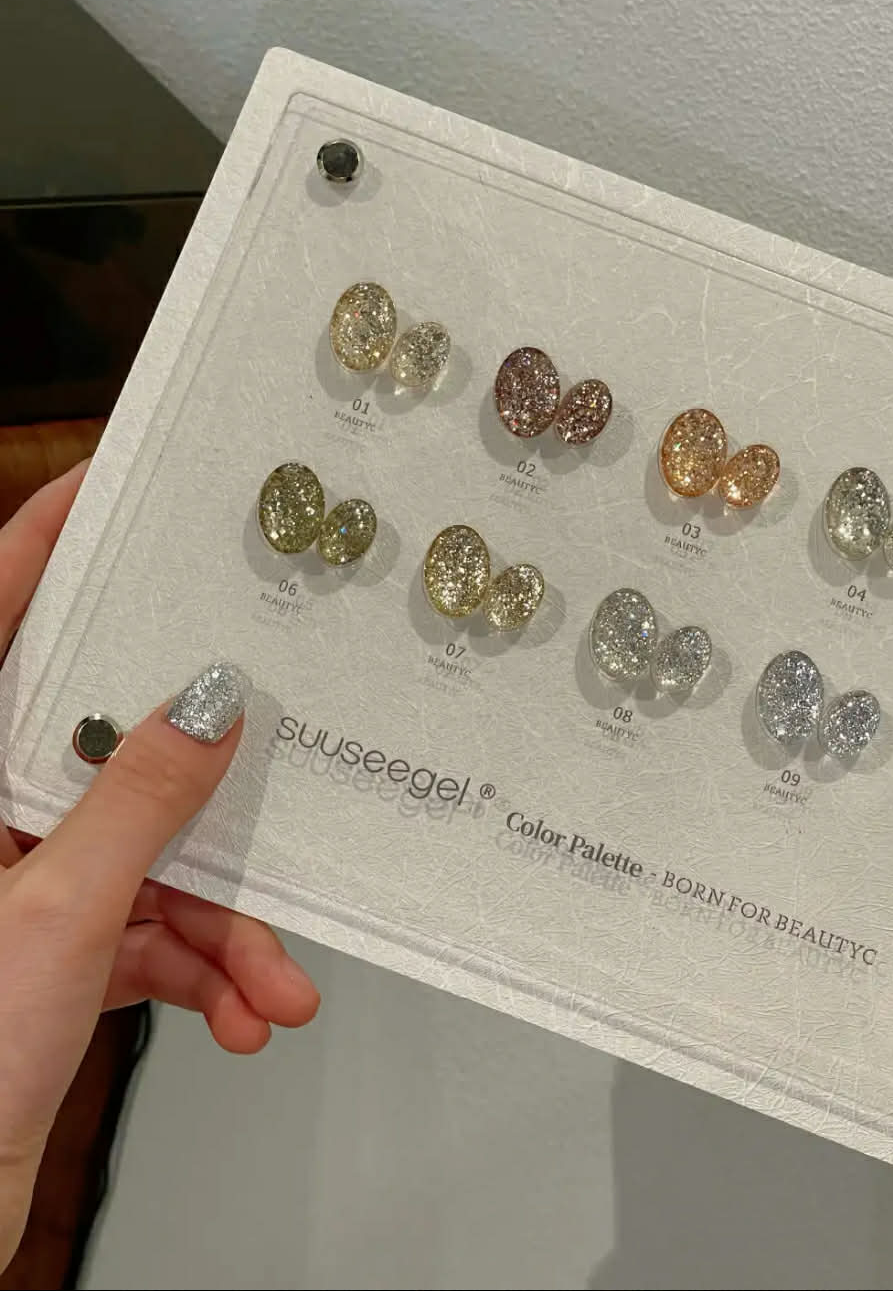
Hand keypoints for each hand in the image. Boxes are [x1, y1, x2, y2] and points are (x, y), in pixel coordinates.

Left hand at [0, 464, 318, 1269]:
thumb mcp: (60, 919)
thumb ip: (140, 804)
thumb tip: (204, 710)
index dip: (47, 542)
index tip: (114, 489)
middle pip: (97, 744)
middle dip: (198, 787)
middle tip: (255, 733)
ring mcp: (15, 882)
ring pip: (141, 851)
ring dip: (220, 915)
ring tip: (268, 967)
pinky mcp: (50, 946)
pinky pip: (145, 926)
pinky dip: (201, 965)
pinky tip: (243, 1003)